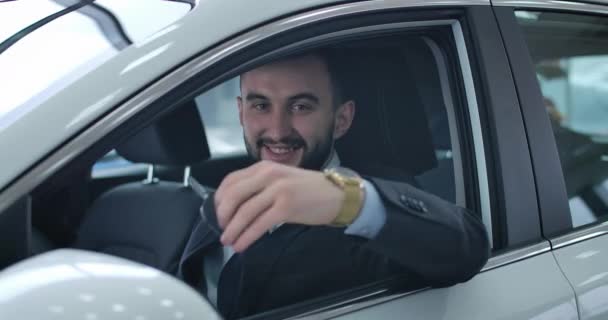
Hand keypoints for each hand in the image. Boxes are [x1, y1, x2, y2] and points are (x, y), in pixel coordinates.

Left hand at [214, 161, 343, 251]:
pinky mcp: (286, 207)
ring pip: (245, 212)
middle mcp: (269, 175)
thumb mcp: (281, 179)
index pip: (231, 180)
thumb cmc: (310, 190)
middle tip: (221, 229)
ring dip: (233, 230)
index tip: (217, 213)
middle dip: (222, 216)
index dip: (219, 199)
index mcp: (264, 167)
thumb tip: (236, 206)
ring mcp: (278, 190)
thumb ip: (260, 186)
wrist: (336, 194)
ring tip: (228, 241)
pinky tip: (242, 245)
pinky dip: (247, 237)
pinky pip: (259, 224)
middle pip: (234, 196)